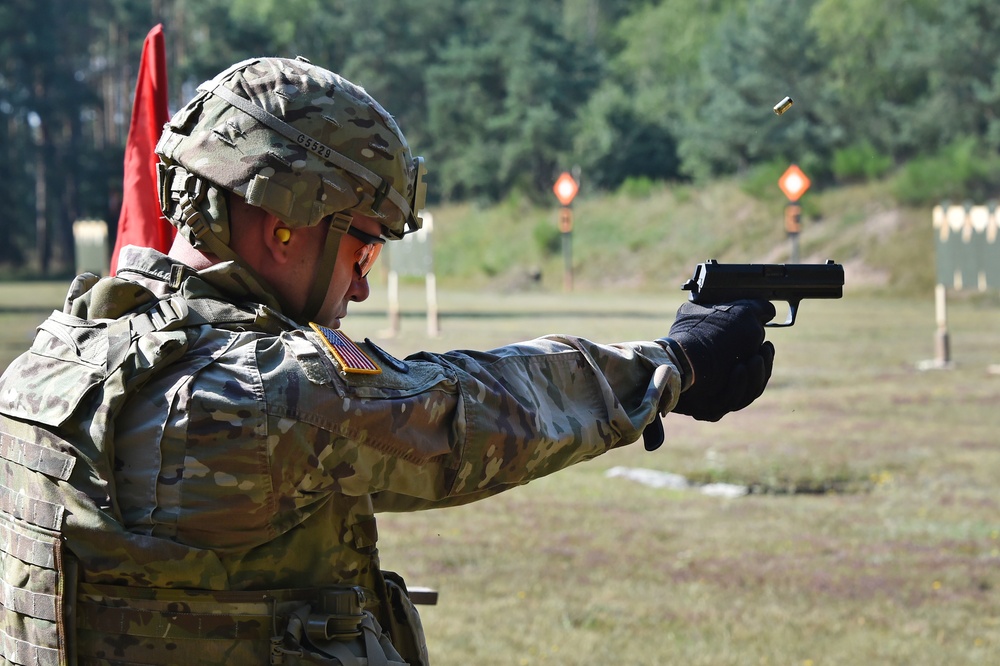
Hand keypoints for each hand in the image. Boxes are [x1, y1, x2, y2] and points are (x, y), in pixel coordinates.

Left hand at [664, 300, 775, 421]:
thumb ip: (746, 315)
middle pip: (753, 388)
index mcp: (728, 376)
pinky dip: (736, 386)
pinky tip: (738, 368)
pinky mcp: (704, 411)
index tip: (767, 345)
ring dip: (755, 376)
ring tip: (754, 358)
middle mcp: (721, 393)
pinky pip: (727, 403)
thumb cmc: (690, 337)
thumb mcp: (721, 319)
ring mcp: (713, 404)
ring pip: (745, 397)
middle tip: (763, 350)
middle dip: (763, 368)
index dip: (765, 363)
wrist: (664, 354)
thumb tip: (768, 309)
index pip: (755, 376)